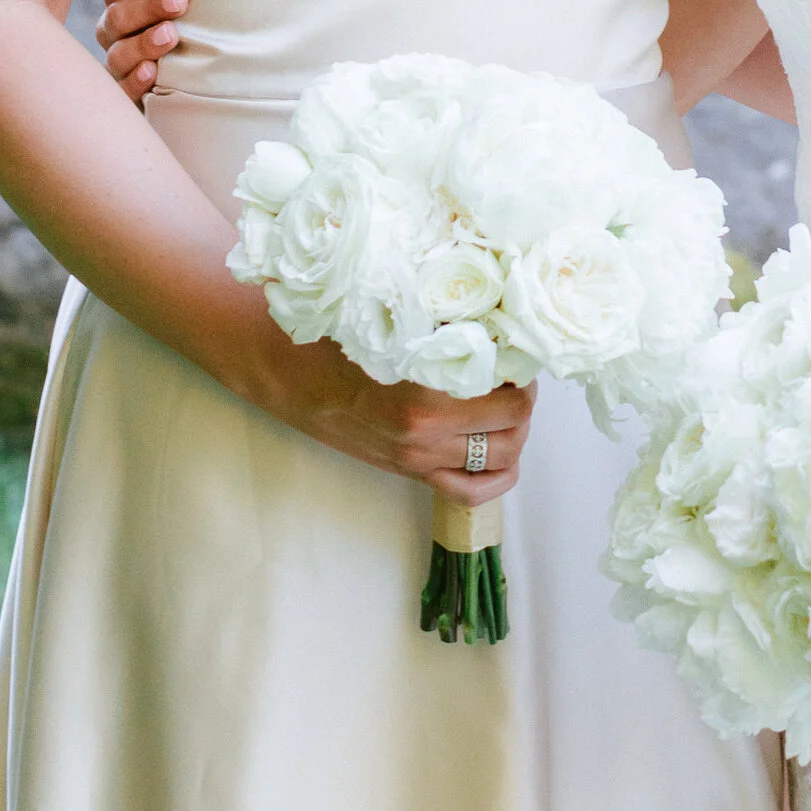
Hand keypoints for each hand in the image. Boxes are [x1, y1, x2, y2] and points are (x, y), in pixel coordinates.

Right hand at [99, 0, 187, 100]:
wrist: (202, 62)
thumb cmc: (186, 7)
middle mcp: (115, 27)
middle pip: (118, 15)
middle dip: (147, 7)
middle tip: (178, 1)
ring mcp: (120, 59)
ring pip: (118, 53)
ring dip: (144, 43)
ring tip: (171, 36)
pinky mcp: (130, 91)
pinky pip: (122, 89)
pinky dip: (134, 81)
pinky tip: (152, 73)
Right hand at [243, 317, 535, 502]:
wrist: (286, 371)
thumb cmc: (337, 337)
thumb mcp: (395, 324)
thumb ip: (444, 329)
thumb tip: (498, 320)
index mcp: (425, 395)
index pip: (509, 392)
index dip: (523, 367)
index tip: (518, 349)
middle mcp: (426, 434)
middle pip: (514, 425)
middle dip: (524, 397)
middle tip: (517, 373)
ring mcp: (418, 459)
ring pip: (501, 460)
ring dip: (516, 431)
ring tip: (508, 404)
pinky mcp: (409, 472)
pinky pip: (469, 491)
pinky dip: (496, 476)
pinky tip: (498, 450)